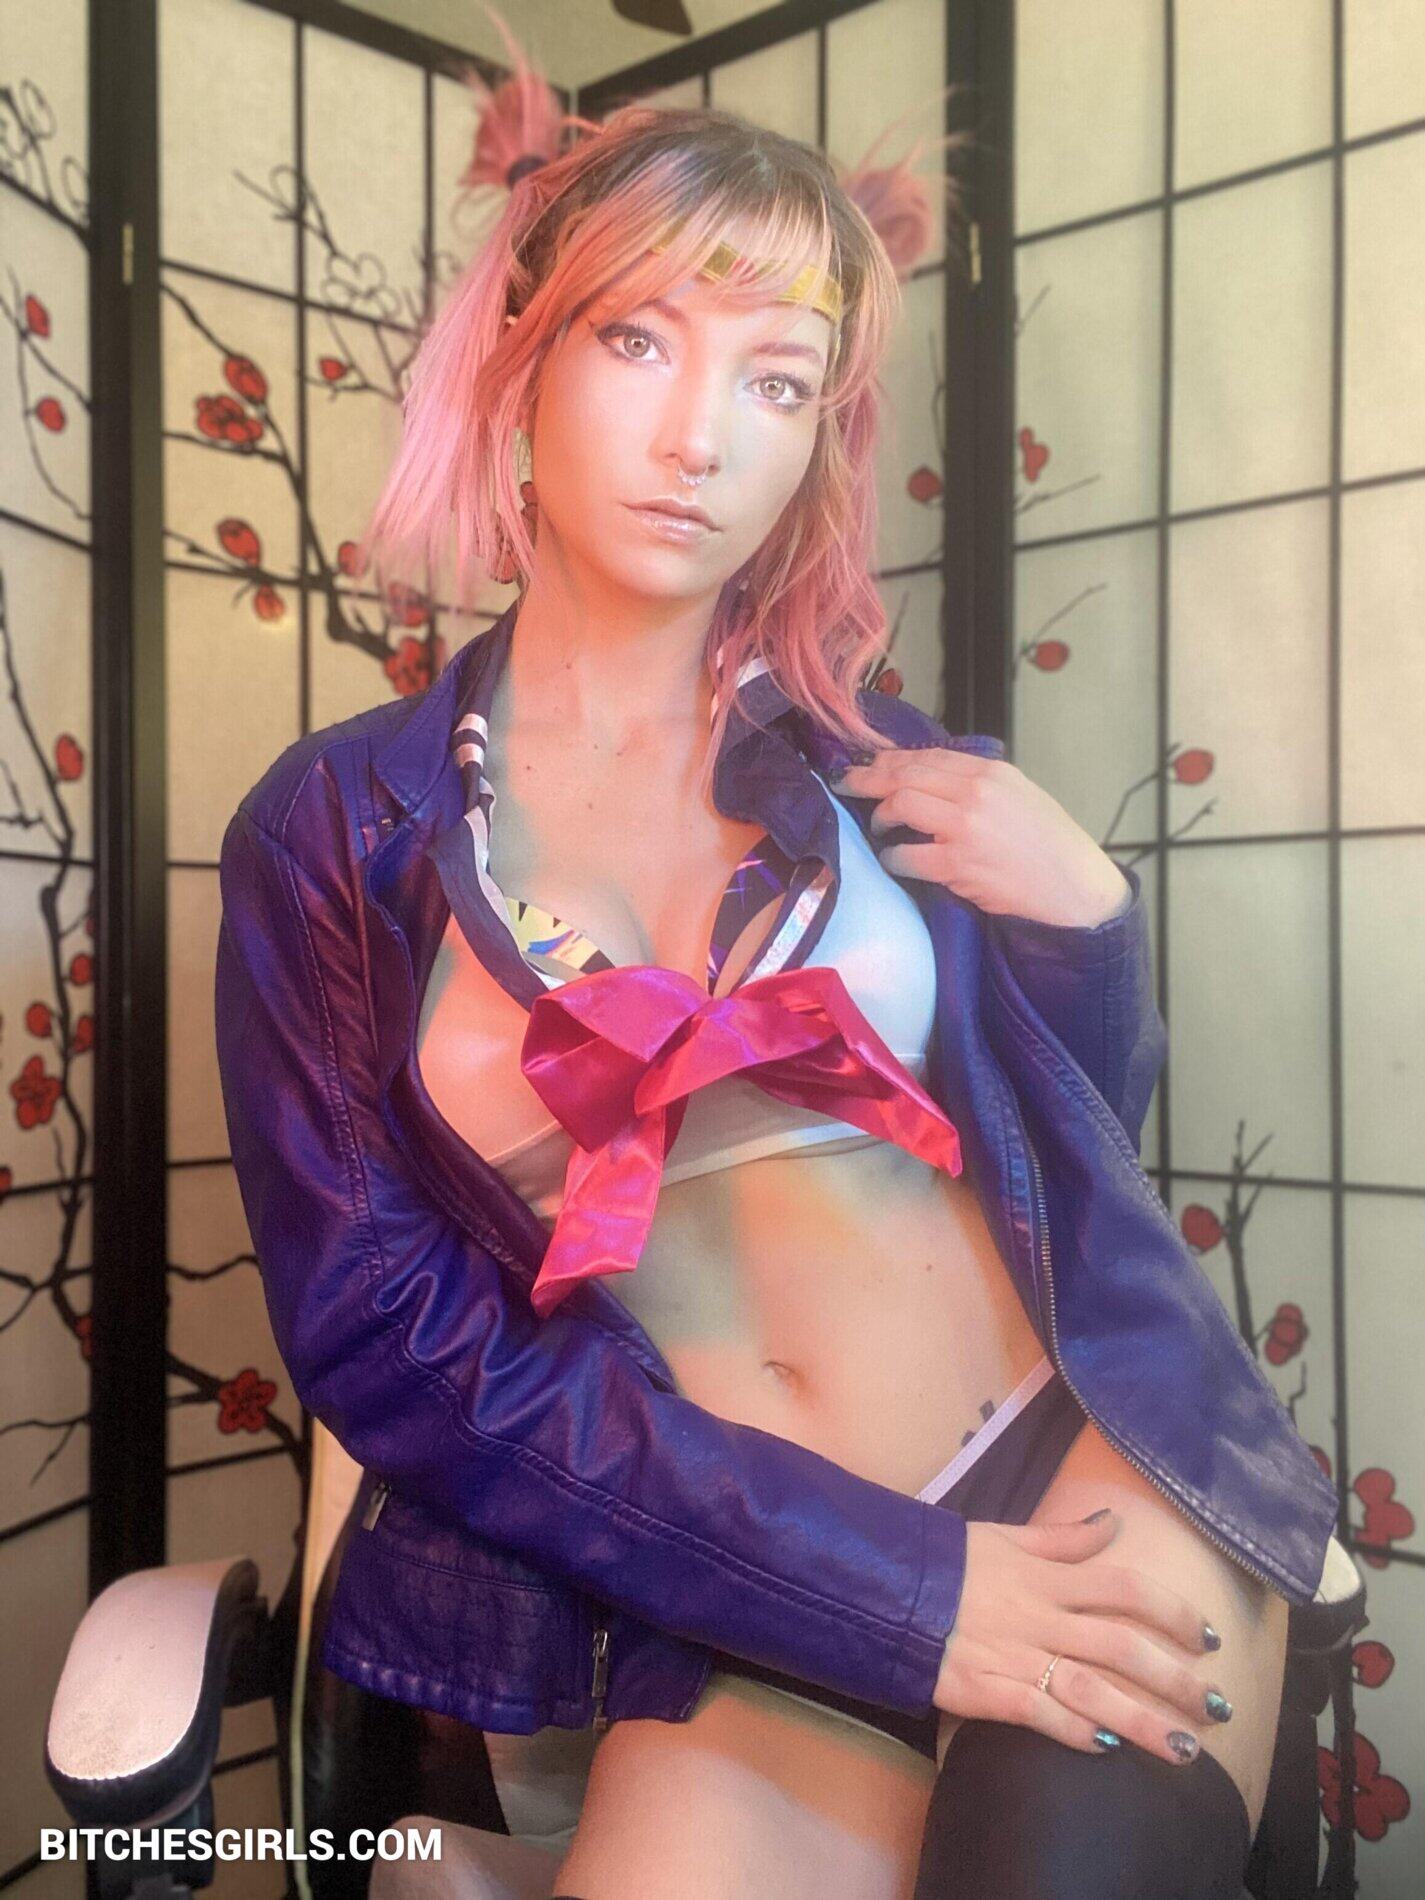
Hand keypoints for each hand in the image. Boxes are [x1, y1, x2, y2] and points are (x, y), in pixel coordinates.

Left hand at [830, 750, 1129, 928]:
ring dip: (881, 817)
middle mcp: (976, 792)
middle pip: (906, 774)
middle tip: (846, 784)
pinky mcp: (958, 864)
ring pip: (901, 806)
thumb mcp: (1019, 795)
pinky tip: (893, 860)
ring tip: (879, 827)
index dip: (890, 760)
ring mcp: (966, 827)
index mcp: (991, 772)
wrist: (1074, 887)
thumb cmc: (1049, 844)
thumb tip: (927, 779)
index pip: (927, 756)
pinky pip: (907, 856)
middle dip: (868, 778)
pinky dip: (893, 858)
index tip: (869, 765)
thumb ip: (976, 784)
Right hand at [934, 1512, 1229, 1763]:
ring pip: (1092, 1691)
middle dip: (1176, 1680)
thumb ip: (1064, 1538)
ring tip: (1187, 1750)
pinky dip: (1075, 1732)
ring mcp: (1015, 1656)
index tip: (1209, 1638)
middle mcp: (1041, 1617)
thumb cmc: (950, 1562)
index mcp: (1048, 1577)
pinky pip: (1039, 1714)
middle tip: (1218, 1707)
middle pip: (1122, 1648)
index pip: (1126, 1589)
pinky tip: (1107, 1750)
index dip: (1173, 1613)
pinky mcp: (986, 1690)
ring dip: (1143, 1723)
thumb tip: (1114, 1522)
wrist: (887, 1589)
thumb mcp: (1006, 1536)